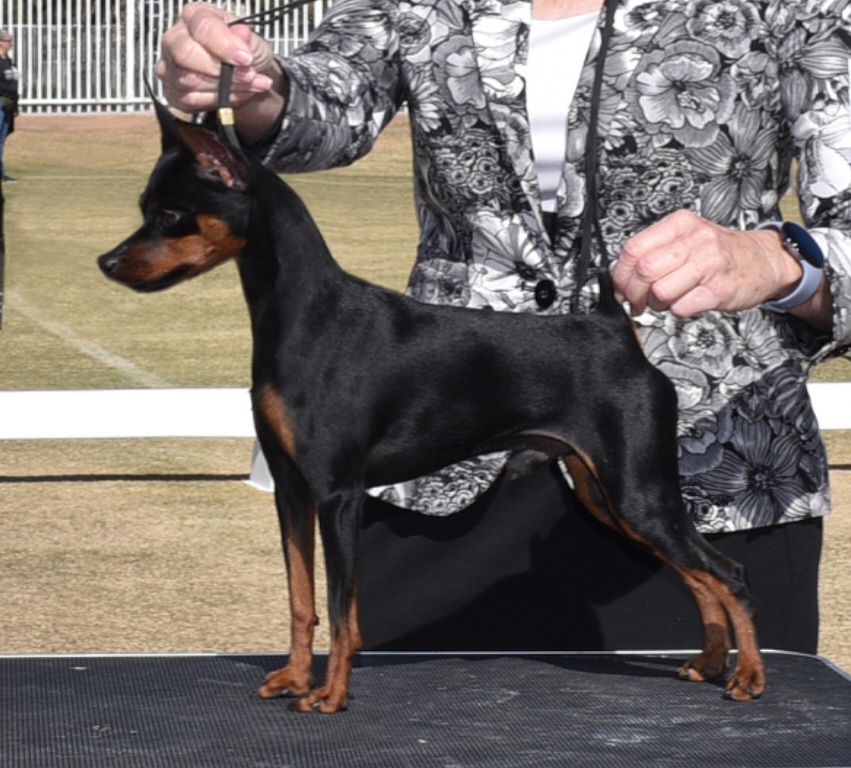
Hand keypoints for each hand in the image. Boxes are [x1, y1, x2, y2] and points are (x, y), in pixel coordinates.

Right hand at [155, 2, 284, 140]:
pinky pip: (190, 100)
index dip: (225, 45)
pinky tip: (235, 95)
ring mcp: (170, 66)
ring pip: (189, 80)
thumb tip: (242, 34)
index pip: (202, 27)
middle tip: (248, 76)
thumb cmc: (244, 55)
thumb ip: (249, 40)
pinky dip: (217, 101)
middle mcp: (175, 39)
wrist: (245, 80)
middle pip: (185, 54)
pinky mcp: (172, 92)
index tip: (246, 58)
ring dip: (224, 88)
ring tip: (248, 86)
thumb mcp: (254, 44)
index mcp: (194, 16)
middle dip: (221, 70)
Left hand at [613, 210, 805, 317]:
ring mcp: (709, 264)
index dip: (621, 275)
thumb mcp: (687, 237)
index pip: (633, 249)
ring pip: (660, 292)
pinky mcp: (719, 290)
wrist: (765, 260)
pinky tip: (685, 303)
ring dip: (656, 304)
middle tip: (638, 301)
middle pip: (644, 272)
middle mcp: (695, 240)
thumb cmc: (721, 252)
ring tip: (665, 301)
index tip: (621, 288)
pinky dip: (677, 311)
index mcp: (680, 224)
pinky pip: (681, 308)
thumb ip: (654, 251)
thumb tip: (622, 278)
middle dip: (634, 293)